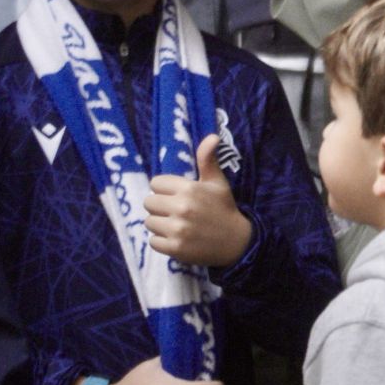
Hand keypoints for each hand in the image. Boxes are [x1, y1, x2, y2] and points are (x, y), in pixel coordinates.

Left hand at [145, 135, 253, 267]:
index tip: (177, 195)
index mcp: (189, 189)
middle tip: (176, 212)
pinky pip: (153, 241)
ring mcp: (177, 230)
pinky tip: (177, 239)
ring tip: (176, 225)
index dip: (165, 189)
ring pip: (149, 222)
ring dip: (160, 224)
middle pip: (149, 202)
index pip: (155, 183)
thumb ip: (208, 159)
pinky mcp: (174, 248)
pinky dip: (162, 242)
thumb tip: (212, 136)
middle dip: (160, 206)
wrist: (236, 242)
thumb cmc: (224, 208)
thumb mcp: (217, 182)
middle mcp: (181, 208)